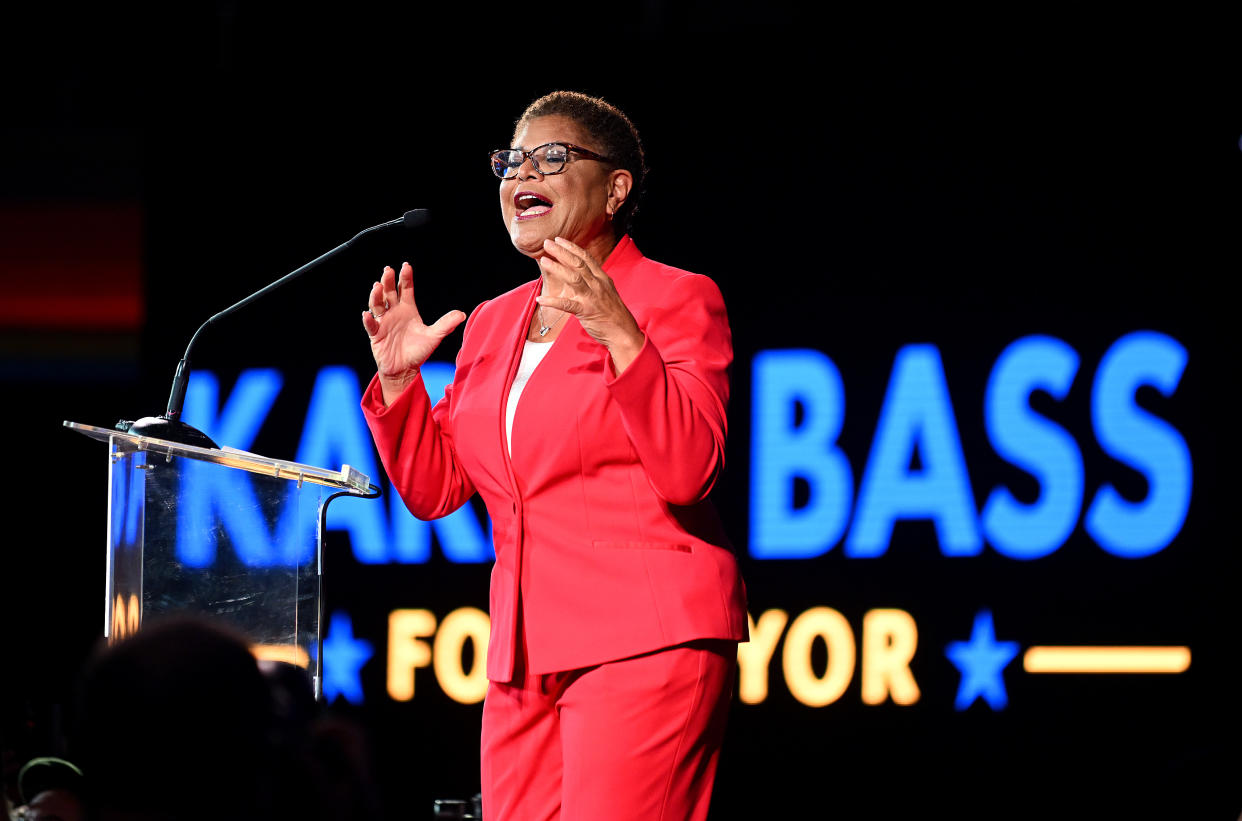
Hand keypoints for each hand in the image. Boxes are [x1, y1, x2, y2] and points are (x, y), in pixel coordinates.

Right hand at [363, 262, 465, 404]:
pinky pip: (371, 325)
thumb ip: (446, 324)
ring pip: (377, 305)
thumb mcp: (434, 336)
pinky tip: (367, 314)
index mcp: (408, 309)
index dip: (406, 278)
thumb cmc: (418, 351)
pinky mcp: (376, 334)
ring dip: (376, 296)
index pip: (406, 289)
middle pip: (390, 293)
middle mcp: (394, 312)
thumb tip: (462, 314)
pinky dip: (368, 320)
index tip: (406, 266)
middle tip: (388, 270)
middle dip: (388, 281)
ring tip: (377, 286)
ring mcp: (384, 322)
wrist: (405, 369)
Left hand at [537, 237, 643, 372]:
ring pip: (573, 278)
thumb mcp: (606, 292)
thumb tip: (578, 276)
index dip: (572, 247)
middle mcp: (597, 284)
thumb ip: (593, 282)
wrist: (623, 332)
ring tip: (544, 261)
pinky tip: (541, 299)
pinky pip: (567, 304)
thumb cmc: (614, 314)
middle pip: (578, 263)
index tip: (559, 240)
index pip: (586, 258)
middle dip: (561, 252)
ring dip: (557, 268)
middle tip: (547, 243)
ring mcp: (592, 297)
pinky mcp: (586, 311)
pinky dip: (553, 302)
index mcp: (602, 278)